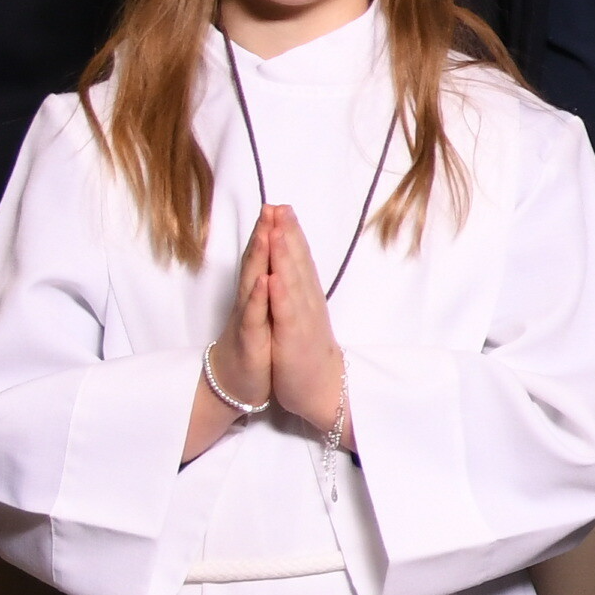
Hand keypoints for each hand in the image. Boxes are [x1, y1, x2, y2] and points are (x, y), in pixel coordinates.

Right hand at [202, 203, 284, 426]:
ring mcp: (248, 319)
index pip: (264, 259)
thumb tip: (271, 262)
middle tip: (271, 206)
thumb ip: (265, 286)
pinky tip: (264, 280)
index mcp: (258, 295)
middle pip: (256, 262)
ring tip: (267, 231)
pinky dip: (259, 298)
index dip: (271, 233)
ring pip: (253, 283)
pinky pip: (254, 317)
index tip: (280, 206)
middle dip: (263, 234)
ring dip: (259, 257)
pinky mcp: (249, 340)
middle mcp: (250, 302)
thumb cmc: (253, 346)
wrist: (236, 385)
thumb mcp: (262, 313)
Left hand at [254, 207, 354, 451]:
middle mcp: (306, 302)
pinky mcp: (293, 339)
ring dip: (284, 255)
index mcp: (306, 297)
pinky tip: (272, 277)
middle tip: (280, 206)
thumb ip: (299, 291)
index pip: (299, 259)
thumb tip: (291, 268)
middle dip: (287, 234)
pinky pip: (285, 314)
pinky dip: (279, 295)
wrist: (322, 388)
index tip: (282, 207)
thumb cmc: (307, 353)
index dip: (291, 232)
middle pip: (296, 263)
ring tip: (277, 230)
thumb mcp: (302, 316)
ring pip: (292, 282)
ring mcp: (301, 319)